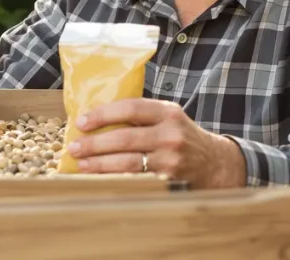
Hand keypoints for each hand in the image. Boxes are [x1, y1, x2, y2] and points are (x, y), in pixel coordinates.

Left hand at [65, 98, 245, 188]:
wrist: (214, 163)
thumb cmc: (181, 136)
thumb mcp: (168, 117)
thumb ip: (141, 115)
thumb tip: (95, 117)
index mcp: (168, 112)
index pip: (131, 108)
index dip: (103, 114)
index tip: (82, 122)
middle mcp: (171, 134)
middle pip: (125, 138)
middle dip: (95, 143)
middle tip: (74, 146)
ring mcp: (171, 159)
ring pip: (128, 162)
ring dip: (100, 164)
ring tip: (81, 163)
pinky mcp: (169, 181)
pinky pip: (135, 179)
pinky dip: (114, 178)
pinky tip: (98, 178)